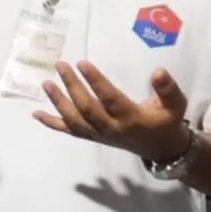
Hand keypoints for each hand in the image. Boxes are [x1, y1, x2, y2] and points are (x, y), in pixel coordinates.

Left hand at [33, 61, 189, 162]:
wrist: (160, 148)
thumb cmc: (166, 121)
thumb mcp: (175, 105)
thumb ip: (168, 89)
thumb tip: (158, 71)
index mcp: (131, 119)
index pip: (109, 99)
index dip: (96, 81)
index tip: (83, 63)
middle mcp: (112, 129)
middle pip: (87, 108)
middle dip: (72, 86)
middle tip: (61, 65)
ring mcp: (99, 135)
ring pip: (74, 120)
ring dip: (58, 102)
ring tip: (46, 83)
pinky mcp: (91, 137)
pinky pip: (69, 131)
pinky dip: (51, 124)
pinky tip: (35, 113)